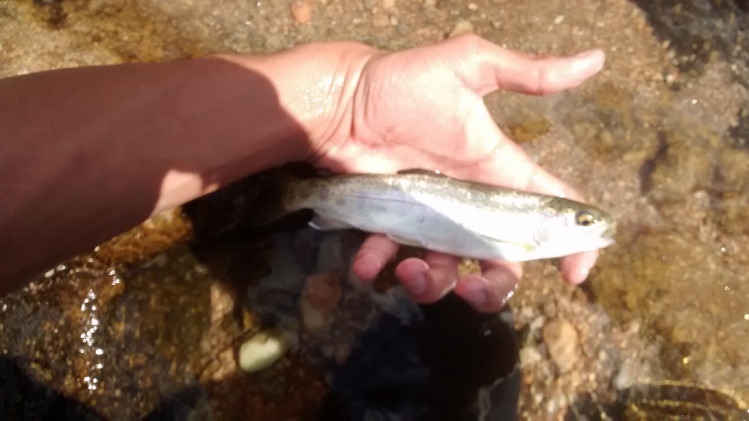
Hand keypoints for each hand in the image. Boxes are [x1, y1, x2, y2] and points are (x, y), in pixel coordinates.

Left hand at [312, 35, 605, 312]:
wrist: (342, 98)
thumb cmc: (403, 82)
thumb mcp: (468, 66)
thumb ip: (526, 72)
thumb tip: (596, 58)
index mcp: (497, 171)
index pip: (547, 212)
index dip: (570, 246)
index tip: (574, 276)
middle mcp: (469, 204)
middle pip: (500, 262)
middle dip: (493, 288)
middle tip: (473, 288)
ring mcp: (429, 218)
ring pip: (447, 271)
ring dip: (433, 284)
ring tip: (410, 271)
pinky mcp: (390, 225)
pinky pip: (389, 258)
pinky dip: (379, 265)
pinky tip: (367, 261)